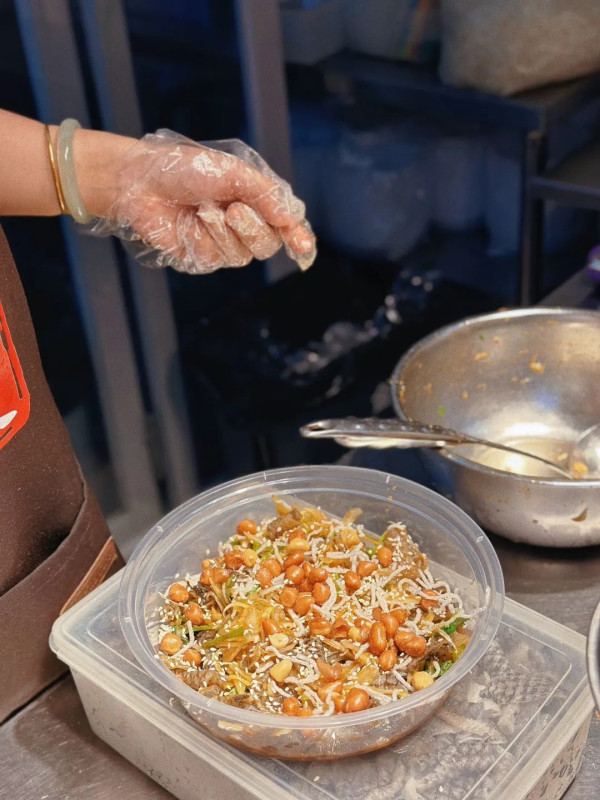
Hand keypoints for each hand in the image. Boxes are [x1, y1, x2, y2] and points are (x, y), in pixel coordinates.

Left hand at [82, 129, 315, 273]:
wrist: (141, 182)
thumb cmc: (184, 170)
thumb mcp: (232, 172)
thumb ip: (266, 195)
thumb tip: (291, 220)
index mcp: (255, 202)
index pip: (285, 225)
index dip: (297, 236)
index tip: (301, 244)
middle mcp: (243, 226)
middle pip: (268, 244)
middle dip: (252, 228)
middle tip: (233, 209)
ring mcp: (223, 245)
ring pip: (242, 255)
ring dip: (222, 231)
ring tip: (201, 209)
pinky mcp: (201, 258)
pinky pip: (214, 257)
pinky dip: (201, 238)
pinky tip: (187, 223)